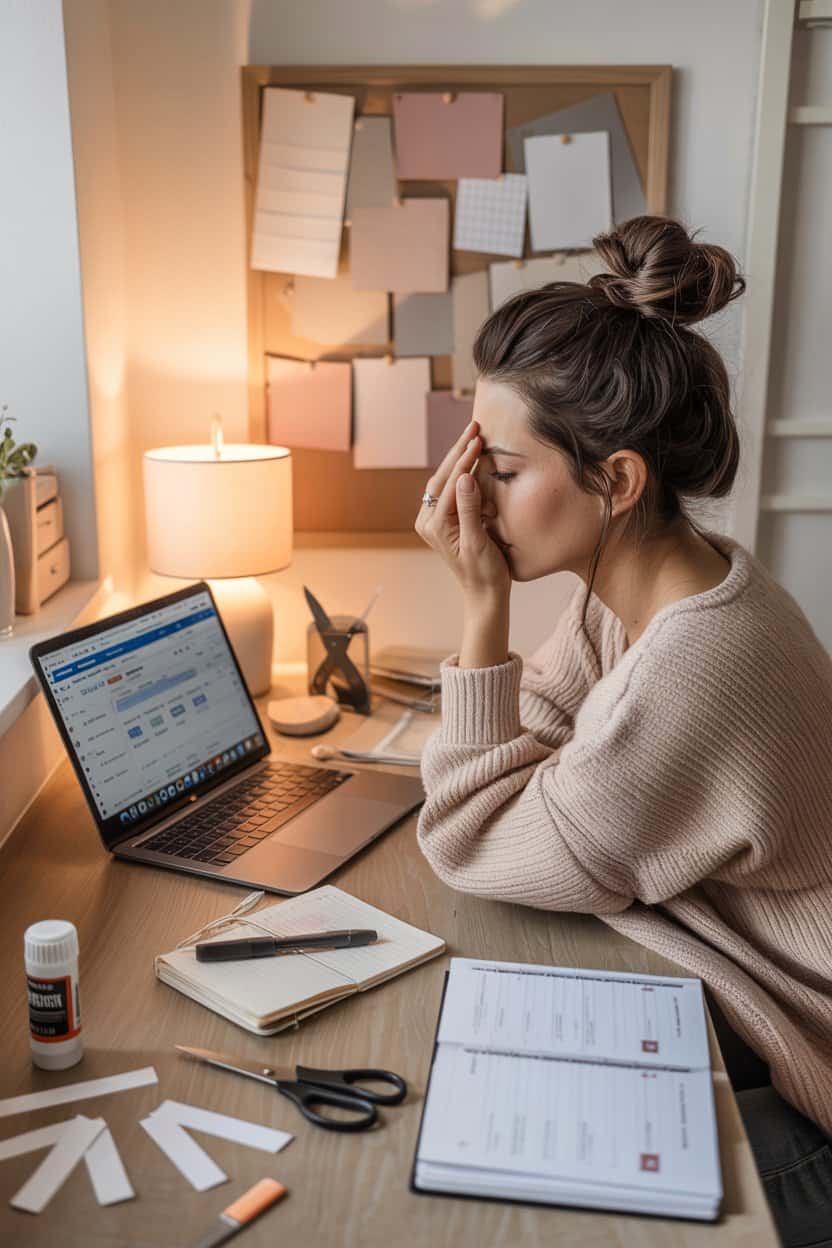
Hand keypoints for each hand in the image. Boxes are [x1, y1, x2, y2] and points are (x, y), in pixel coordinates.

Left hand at [414, 419, 511, 602]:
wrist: (485, 593)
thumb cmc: (484, 572)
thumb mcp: (478, 542)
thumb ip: (469, 510)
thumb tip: (465, 478)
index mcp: (434, 525)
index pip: (449, 484)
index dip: (464, 459)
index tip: (478, 439)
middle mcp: (429, 520)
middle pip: (443, 476)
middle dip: (459, 450)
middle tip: (474, 426)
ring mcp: (435, 519)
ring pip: (446, 480)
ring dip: (460, 457)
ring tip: (473, 435)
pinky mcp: (445, 519)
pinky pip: (451, 489)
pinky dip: (462, 471)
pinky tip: (472, 457)